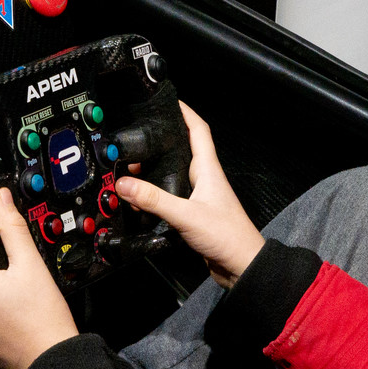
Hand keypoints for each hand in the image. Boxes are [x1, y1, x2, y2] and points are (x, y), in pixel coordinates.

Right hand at [115, 103, 263, 287]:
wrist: (242, 267)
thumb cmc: (228, 237)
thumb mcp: (187, 215)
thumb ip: (155, 200)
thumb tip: (124, 184)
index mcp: (208, 170)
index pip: (198, 130)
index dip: (184, 112)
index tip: (167, 101)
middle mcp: (204, 180)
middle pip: (181, 151)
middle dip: (159, 144)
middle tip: (136, 143)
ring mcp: (199, 197)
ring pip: (173, 175)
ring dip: (154, 173)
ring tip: (132, 172)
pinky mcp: (193, 214)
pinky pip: (171, 198)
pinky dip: (155, 196)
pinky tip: (143, 202)